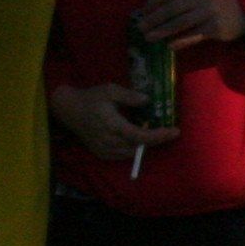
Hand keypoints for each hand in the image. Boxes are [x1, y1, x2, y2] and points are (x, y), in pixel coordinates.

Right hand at [49, 79, 170, 159]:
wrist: (69, 109)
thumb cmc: (91, 97)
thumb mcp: (110, 90)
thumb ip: (130, 96)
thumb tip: (148, 101)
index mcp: (113, 125)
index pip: (141, 136)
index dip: (160, 136)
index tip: (175, 131)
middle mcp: (109, 141)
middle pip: (139, 147)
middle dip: (155, 140)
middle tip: (166, 130)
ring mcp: (104, 150)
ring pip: (131, 153)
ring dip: (143, 145)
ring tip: (152, 132)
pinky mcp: (100, 153)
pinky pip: (121, 156)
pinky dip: (132, 149)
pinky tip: (135, 138)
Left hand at [136, 0, 244, 45]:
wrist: (240, 14)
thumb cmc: (211, 3)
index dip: (153, 3)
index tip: (142, 13)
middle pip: (172, 8)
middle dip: (154, 19)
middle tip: (141, 28)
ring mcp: (208, 11)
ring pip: (180, 22)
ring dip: (162, 31)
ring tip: (149, 38)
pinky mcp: (214, 27)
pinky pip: (193, 35)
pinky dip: (180, 41)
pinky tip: (169, 46)